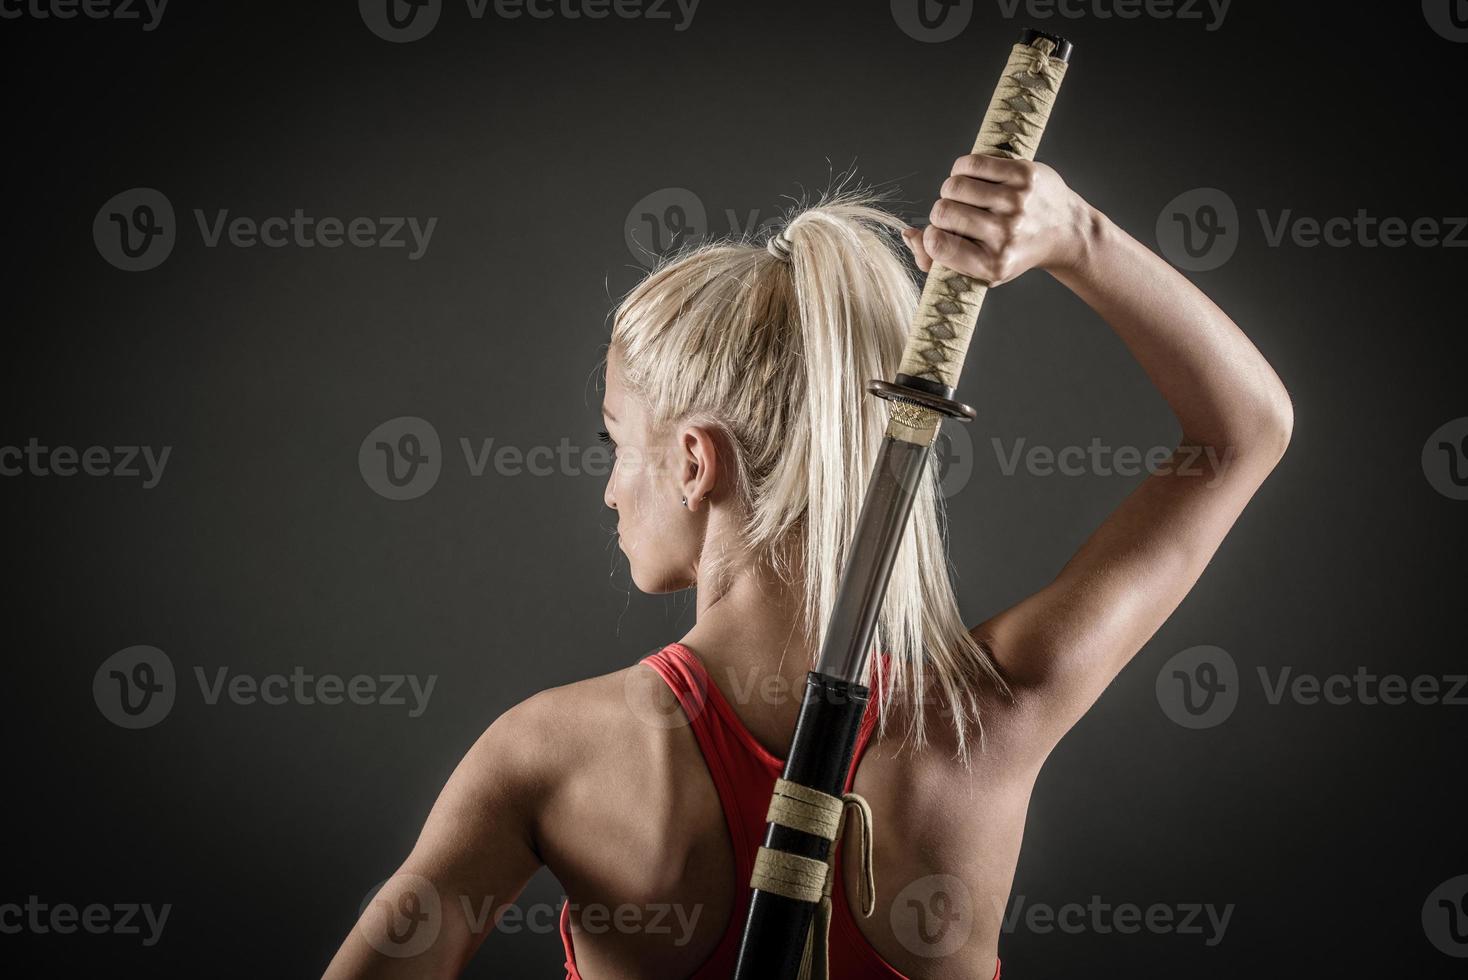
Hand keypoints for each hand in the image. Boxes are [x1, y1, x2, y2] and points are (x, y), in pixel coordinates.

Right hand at [901, 155, 1089, 285]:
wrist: (1064, 231)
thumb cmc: (1014, 251)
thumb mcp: (978, 269)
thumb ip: (937, 259)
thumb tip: (909, 234)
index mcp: (992, 265)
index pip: (937, 244)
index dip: (932, 235)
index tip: (943, 234)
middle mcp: (1005, 235)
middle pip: (942, 211)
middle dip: (942, 211)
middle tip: (958, 214)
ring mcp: (1016, 203)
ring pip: (954, 185)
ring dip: (952, 189)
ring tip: (965, 196)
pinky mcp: (1024, 175)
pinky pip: (972, 163)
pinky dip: (963, 168)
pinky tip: (971, 176)